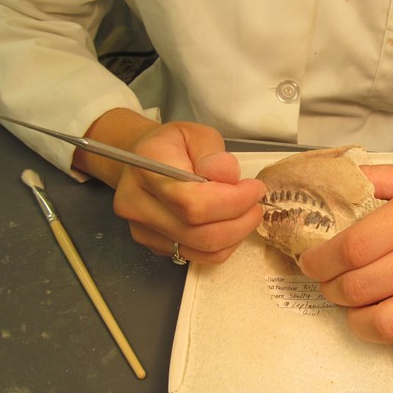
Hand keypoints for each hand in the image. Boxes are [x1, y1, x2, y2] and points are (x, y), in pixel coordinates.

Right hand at [73, 109, 265, 263]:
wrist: (144, 161)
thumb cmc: (174, 145)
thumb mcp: (197, 135)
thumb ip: (213, 154)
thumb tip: (228, 176)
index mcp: (145, 169)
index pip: (192, 201)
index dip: (232, 201)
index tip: (254, 189)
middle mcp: (137, 205)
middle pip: (199, 232)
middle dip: (240, 220)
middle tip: (255, 202)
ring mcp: (143, 230)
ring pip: (203, 249)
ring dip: (236, 234)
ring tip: (247, 212)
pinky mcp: (154, 246)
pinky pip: (200, 257)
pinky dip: (224, 244)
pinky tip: (230, 224)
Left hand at [299, 162, 392, 373]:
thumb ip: (375, 176)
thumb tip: (331, 182)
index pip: (355, 246)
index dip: (321, 260)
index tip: (310, 264)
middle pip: (363, 286)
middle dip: (332, 291)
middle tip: (330, 285)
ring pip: (390, 323)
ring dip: (359, 323)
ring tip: (355, 310)